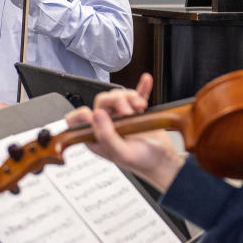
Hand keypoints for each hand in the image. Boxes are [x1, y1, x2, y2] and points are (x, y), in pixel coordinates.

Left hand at [65, 73, 183, 191]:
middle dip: (116, 102)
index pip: (78, 120)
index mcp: (96, 137)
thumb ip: (106, 136)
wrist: (164, 160)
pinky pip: (136, 95)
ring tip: (140, 106)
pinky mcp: (136, 111)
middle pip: (102, 101)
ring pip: (118, 96)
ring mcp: (121, 117)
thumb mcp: (121, 153)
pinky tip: (146, 81)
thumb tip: (94, 115)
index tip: (96, 115)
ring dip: (130, 97)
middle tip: (128, 112)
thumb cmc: (142, 161)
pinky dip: (141, 88)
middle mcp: (106, 125)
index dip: (82, 114)